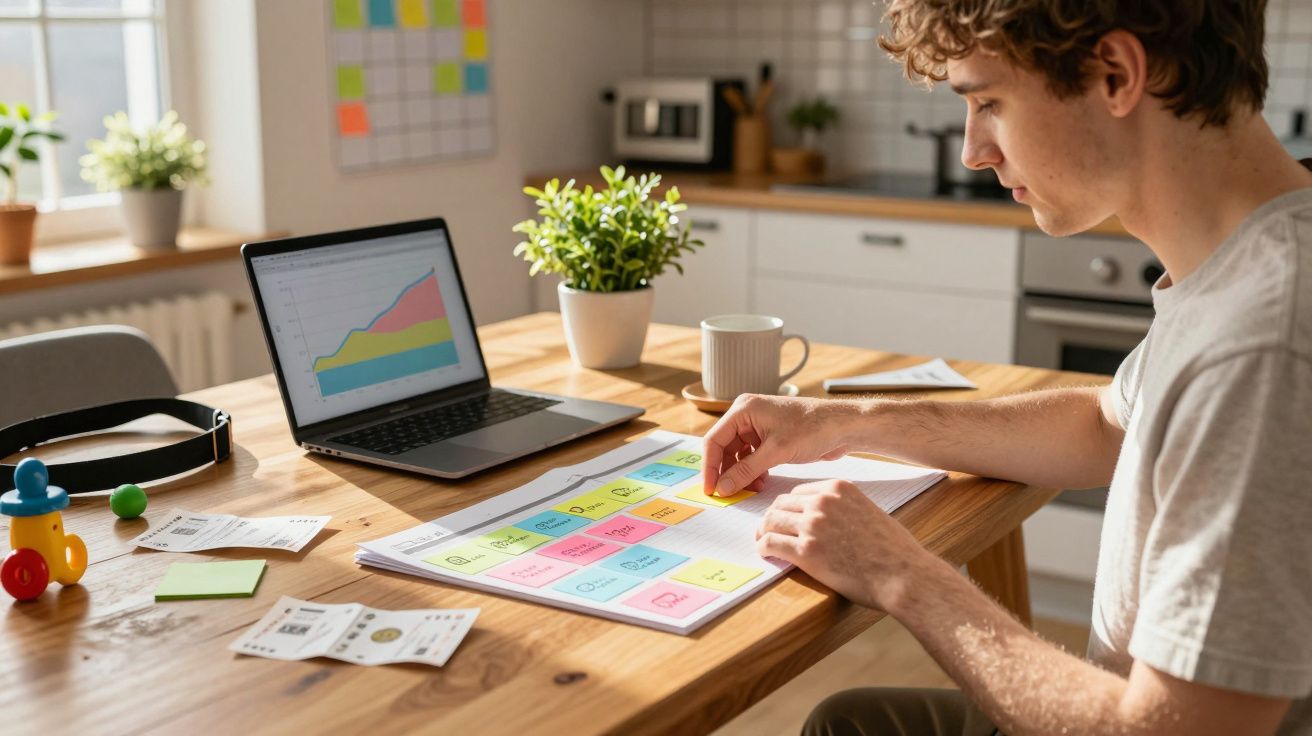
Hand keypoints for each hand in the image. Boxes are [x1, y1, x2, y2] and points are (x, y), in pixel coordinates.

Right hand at [702, 394, 854, 495]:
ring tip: (751, 488)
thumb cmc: (813, 428)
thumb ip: (745, 471)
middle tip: (729, 494)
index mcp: (744, 409)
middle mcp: (748, 415)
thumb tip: (722, 488)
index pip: (714, 440)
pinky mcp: (770, 437)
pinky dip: (753, 470)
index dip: (710, 467)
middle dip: (727, 472)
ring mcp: (758, 426)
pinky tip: (760, 482)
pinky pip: (752, 456)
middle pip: (724, 448)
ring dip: (741, 473)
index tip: (711, 490)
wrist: (843, 427)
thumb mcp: (776, 452)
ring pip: (738, 454)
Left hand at [756, 479, 925, 611]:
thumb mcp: (870, 510)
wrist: (903, 574)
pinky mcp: (806, 551)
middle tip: (769, 530)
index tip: (786, 518)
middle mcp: (823, 501)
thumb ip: (845, 507)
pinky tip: (766, 553)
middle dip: (774, 518)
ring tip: (764, 541)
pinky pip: (771, 543)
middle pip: (781, 504)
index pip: (800, 492)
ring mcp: (813, 525)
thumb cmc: (893, 549)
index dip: (789, 507)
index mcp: (839, 488)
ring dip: (765, 531)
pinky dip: (764, 547)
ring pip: (771, 521)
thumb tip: (828, 517)